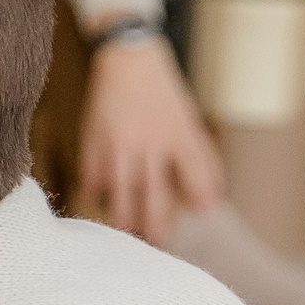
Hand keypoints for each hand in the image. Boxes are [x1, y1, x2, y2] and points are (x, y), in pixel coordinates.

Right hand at [77, 33, 224, 245]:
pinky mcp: (94, 141)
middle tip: (156, 245)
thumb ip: (201, 162)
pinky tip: (101, 202)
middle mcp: (150, 143)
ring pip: (122, 196)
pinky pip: (94, 180)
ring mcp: (119, 144)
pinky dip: (97, 194)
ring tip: (126, 235)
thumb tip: (210, 203)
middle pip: (154, 198)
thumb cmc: (162, 94)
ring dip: (124, 221)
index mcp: (179, 135)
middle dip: (156, 227)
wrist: (127, 59)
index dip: (199, 199)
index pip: (195, 176)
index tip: (199, 217)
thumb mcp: (189, 122)